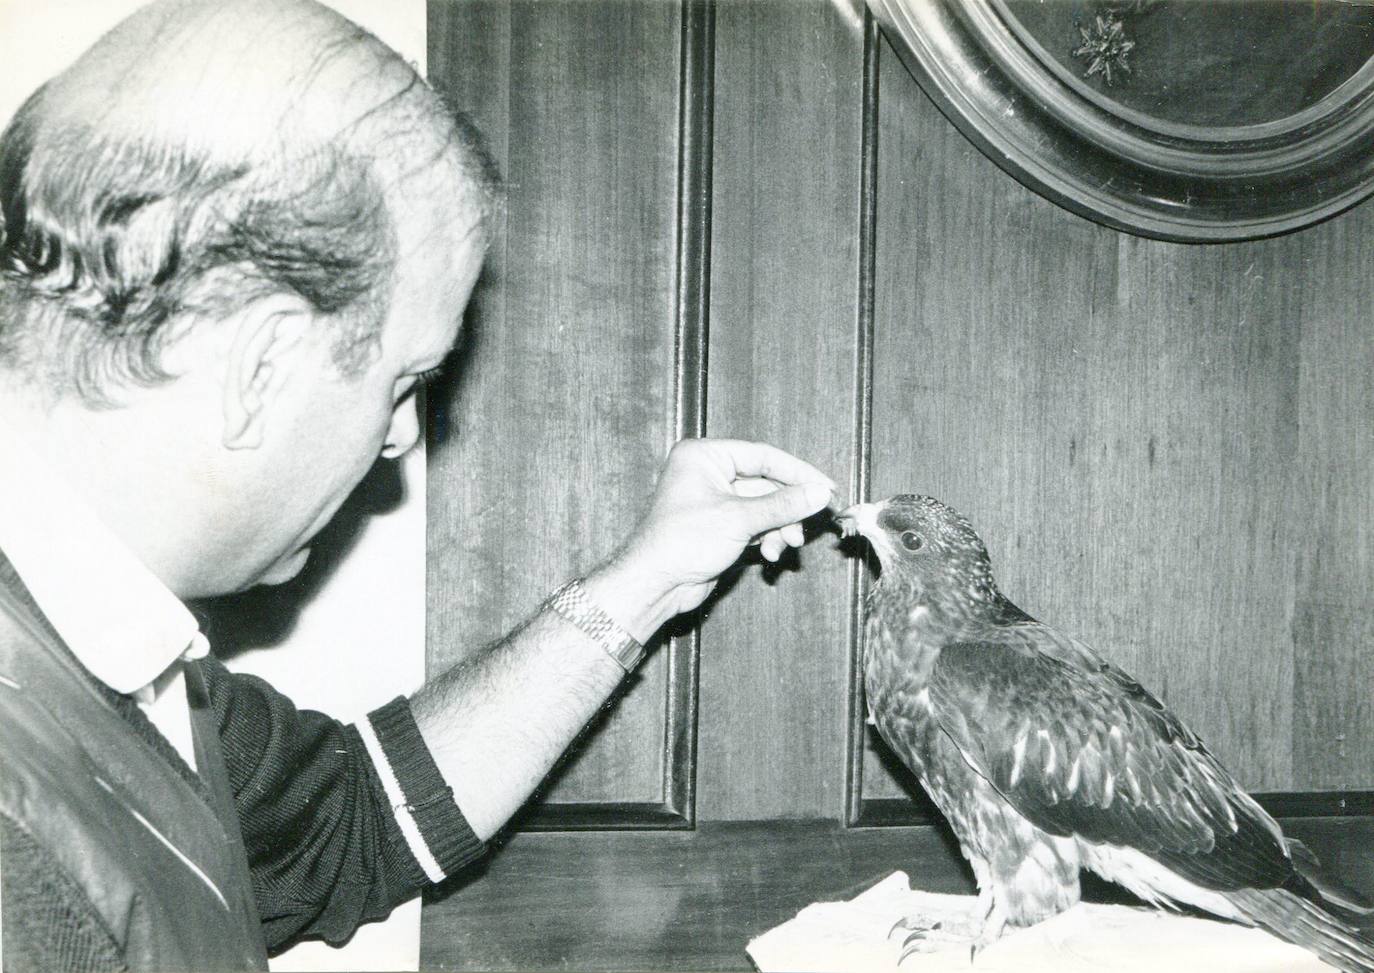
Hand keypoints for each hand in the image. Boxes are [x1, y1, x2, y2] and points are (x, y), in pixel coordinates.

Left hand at [586, 438, 835, 640]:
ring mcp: (715, 501)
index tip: (826, 487)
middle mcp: (709, 473)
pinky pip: (756, 524)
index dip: (798, 472)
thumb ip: (783, 504)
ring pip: (765, 507)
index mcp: (705, 456)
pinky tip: (770, 555)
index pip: (763, 455)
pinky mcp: (721, 526)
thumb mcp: (739, 519)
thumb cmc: (681, 543)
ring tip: (786, 545)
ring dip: (780, 527)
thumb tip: (820, 493)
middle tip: (815, 520)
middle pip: (767, 483)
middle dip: (789, 508)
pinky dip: (768, 537)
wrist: (655, 585)